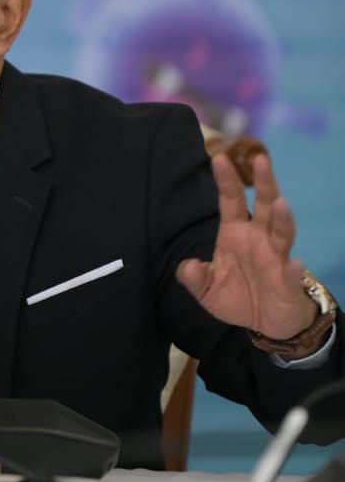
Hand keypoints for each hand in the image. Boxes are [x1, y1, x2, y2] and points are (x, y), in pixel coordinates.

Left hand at [176, 151, 315, 338]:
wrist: (265, 323)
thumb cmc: (237, 297)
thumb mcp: (207, 290)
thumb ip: (194, 278)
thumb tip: (187, 266)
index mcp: (235, 233)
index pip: (230, 201)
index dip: (226, 181)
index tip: (219, 158)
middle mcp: (258, 238)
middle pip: (263, 205)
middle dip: (263, 182)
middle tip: (260, 159)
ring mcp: (276, 257)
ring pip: (281, 232)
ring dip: (281, 218)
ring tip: (279, 204)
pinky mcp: (288, 280)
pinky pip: (291, 272)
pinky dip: (293, 269)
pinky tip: (295, 264)